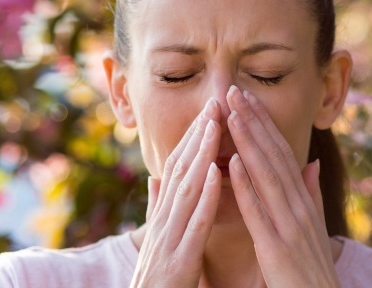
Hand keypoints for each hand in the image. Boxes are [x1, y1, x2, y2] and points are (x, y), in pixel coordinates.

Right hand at [130, 97, 222, 287]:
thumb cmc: (158, 286)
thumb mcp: (157, 245)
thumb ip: (157, 211)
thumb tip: (154, 179)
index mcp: (161, 221)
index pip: (176, 171)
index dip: (190, 140)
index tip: (207, 111)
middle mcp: (161, 226)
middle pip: (178, 172)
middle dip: (196, 136)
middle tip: (214, 101)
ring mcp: (168, 244)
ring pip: (185, 191)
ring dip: (200, 155)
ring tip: (215, 124)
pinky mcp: (178, 264)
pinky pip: (194, 225)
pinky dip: (205, 197)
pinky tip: (216, 173)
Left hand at [224, 85, 341, 287]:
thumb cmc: (312, 272)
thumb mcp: (315, 229)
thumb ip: (311, 196)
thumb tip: (312, 162)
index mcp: (304, 203)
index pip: (283, 155)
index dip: (266, 125)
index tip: (248, 98)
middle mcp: (300, 209)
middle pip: (275, 157)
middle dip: (255, 122)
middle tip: (234, 91)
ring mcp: (290, 227)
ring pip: (267, 176)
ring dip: (249, 143)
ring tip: (232, 114)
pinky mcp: (277, 249)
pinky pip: (259, 213)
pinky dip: (247, 186)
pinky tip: (233, 164)